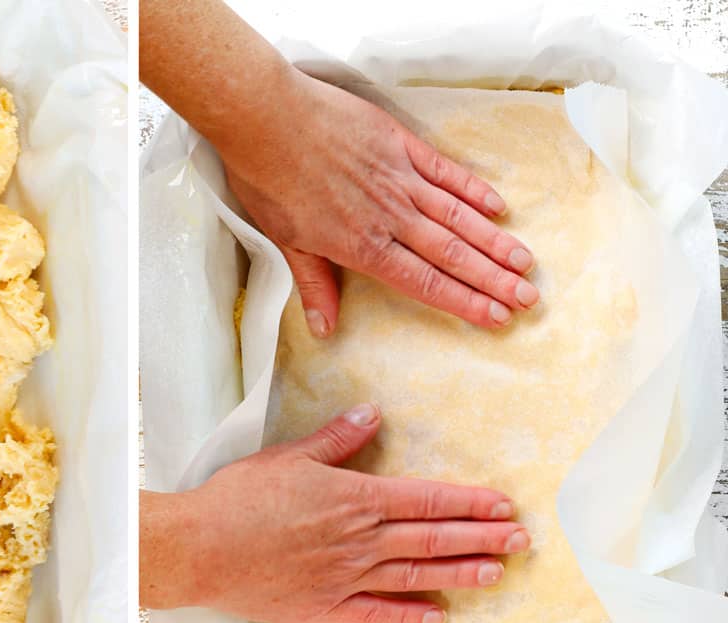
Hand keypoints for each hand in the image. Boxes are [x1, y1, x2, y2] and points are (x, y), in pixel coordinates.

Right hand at [142, 404, 528, 622]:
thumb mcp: (288, 457)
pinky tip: (437, 617)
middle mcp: (360, 541)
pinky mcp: (325, 606)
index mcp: (354, 498)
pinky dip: (409, 615)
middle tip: (521, 541)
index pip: (427, 500)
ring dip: (459, 574)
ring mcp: (346, 578)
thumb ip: (334, 440)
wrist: (202, 549)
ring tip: (496, 574)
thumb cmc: (240, 498)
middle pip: (433, 538)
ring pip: (416, 575)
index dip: (470, 503)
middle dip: (481, 538)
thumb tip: (370, 415)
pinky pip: (377, 613)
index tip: (504, 505)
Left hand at [216, 69, 537, 334]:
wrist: (267, 120)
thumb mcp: (287, 242)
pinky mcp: (399, 145)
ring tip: (525, 262)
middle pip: (452, 254)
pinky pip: (445, 171)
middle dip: (493, 279)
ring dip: (493, 241)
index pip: (424, 282)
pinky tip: (497, 206)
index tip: (495, 317)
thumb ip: (315, 285)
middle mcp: (389, 216)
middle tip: (528, 298)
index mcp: (362, 246)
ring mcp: (398, 179)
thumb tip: (324, 329)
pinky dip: (472, 189)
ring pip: (457, 216)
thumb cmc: (269, 181)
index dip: (463, 302)